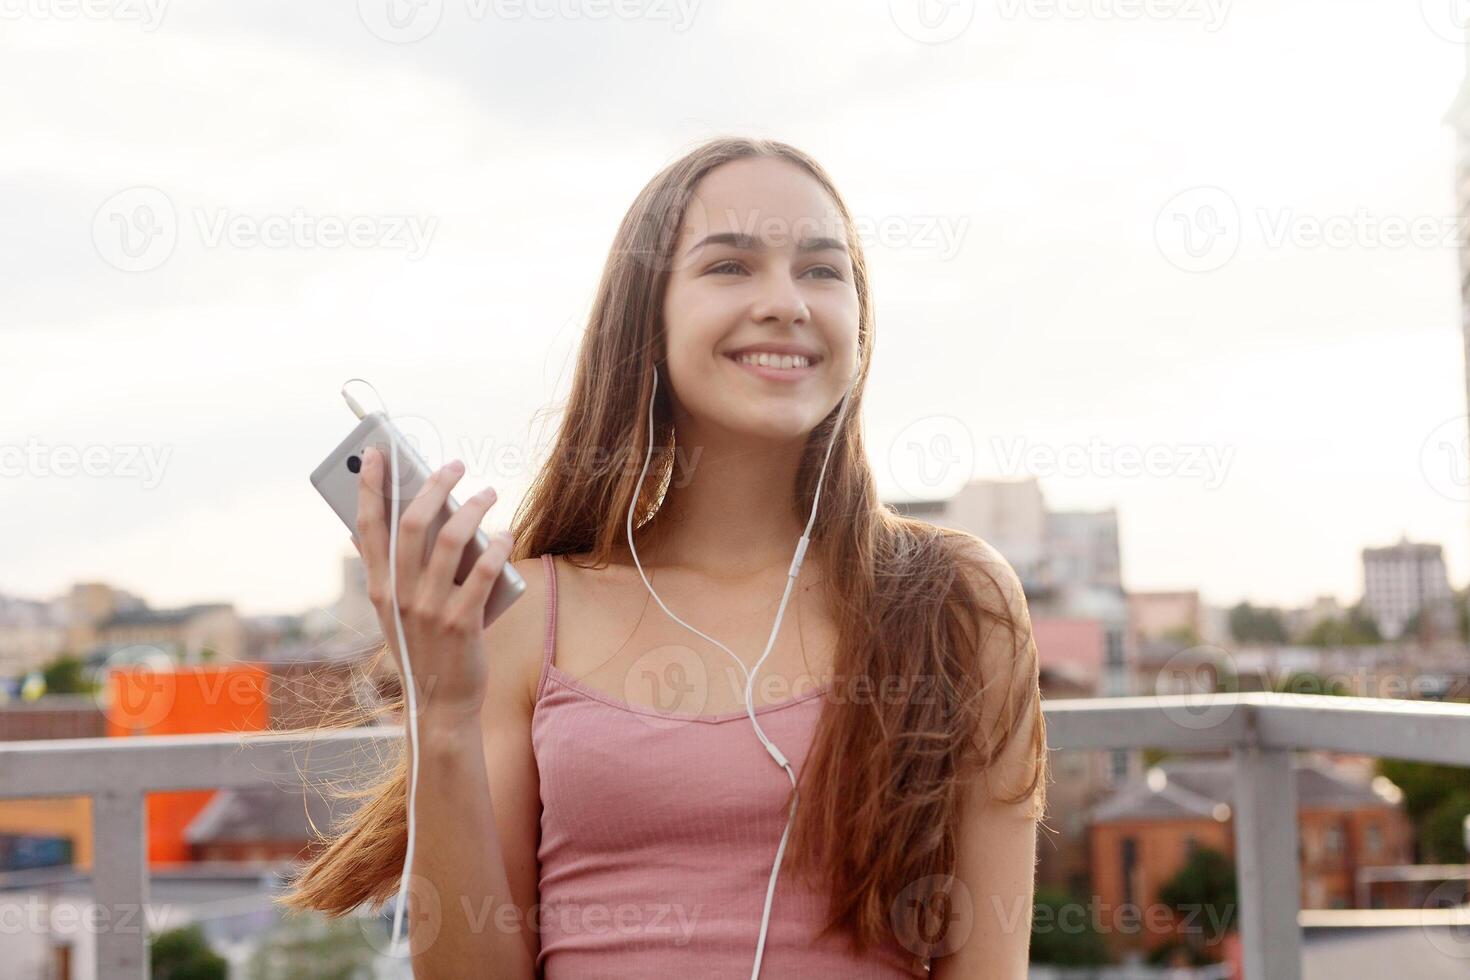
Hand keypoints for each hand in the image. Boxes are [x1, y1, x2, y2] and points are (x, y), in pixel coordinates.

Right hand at [350, 447, 512, 724]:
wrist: (440, 703)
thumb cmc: (423, 648)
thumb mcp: (395, 612)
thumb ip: (394, 571)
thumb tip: (400, 522)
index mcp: (378, 588)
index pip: (367, 526)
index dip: (371, 486)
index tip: (377, 453)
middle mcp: (399, 595)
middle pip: (412, 523)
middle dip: (433, 485)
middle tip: (454, 465)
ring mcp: (429, 609)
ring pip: (452, 539)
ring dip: (473, 507)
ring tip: (488, 493)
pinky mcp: (462, 622)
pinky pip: (484, 571)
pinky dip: (497, 545)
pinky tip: (505, 533)